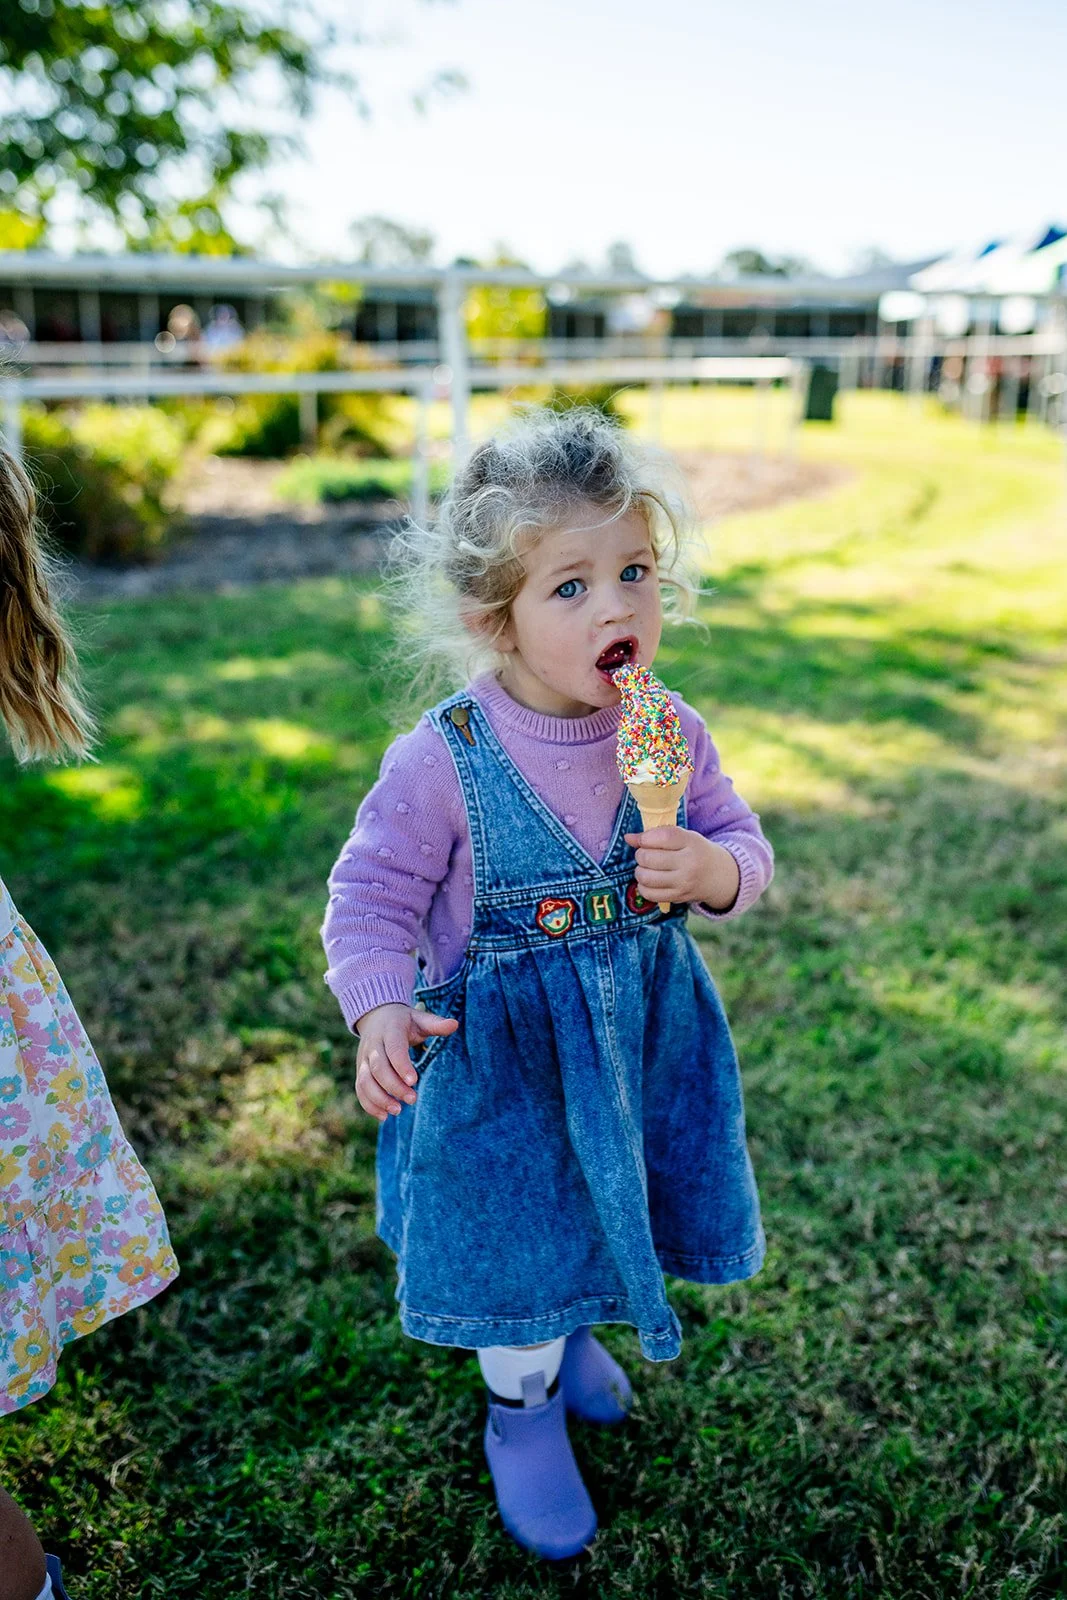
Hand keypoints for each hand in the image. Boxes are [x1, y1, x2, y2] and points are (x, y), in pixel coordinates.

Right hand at [354, 1002, 458, 1122]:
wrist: (376, 1016)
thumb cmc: (404, 1021)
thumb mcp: (419, 1019)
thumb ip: (435, 1024)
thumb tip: (454, 1025)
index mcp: (390, 1030)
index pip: (394, 1049)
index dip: (402, 1065)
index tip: (414, 1081)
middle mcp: (373, 1045)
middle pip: (379, 1068)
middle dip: (394, 1086)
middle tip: (412, 1099)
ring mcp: (364, 1058)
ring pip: (365, 1080)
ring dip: (379, 1098)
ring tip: (397, 1110)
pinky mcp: (360, 1070)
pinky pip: (360, 1089)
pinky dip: (369, 1104)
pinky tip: (384, 1116)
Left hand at [624, 826, 740, 910]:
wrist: (718, 875)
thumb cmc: (695, 851)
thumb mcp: (683, 837)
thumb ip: (656, 834)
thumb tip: (628, 838)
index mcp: (692, 842)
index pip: (662, 837)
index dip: (645, 838)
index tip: (644, 840)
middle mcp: (689, 863)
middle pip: (648, 858)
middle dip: (640, 854)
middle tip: (646, 854)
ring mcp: (684, 883)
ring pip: (645, 877)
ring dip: (640, 870)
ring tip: (646, 867)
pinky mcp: (678, 897)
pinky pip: (649, 894)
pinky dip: (643, 886)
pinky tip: (650, 880)